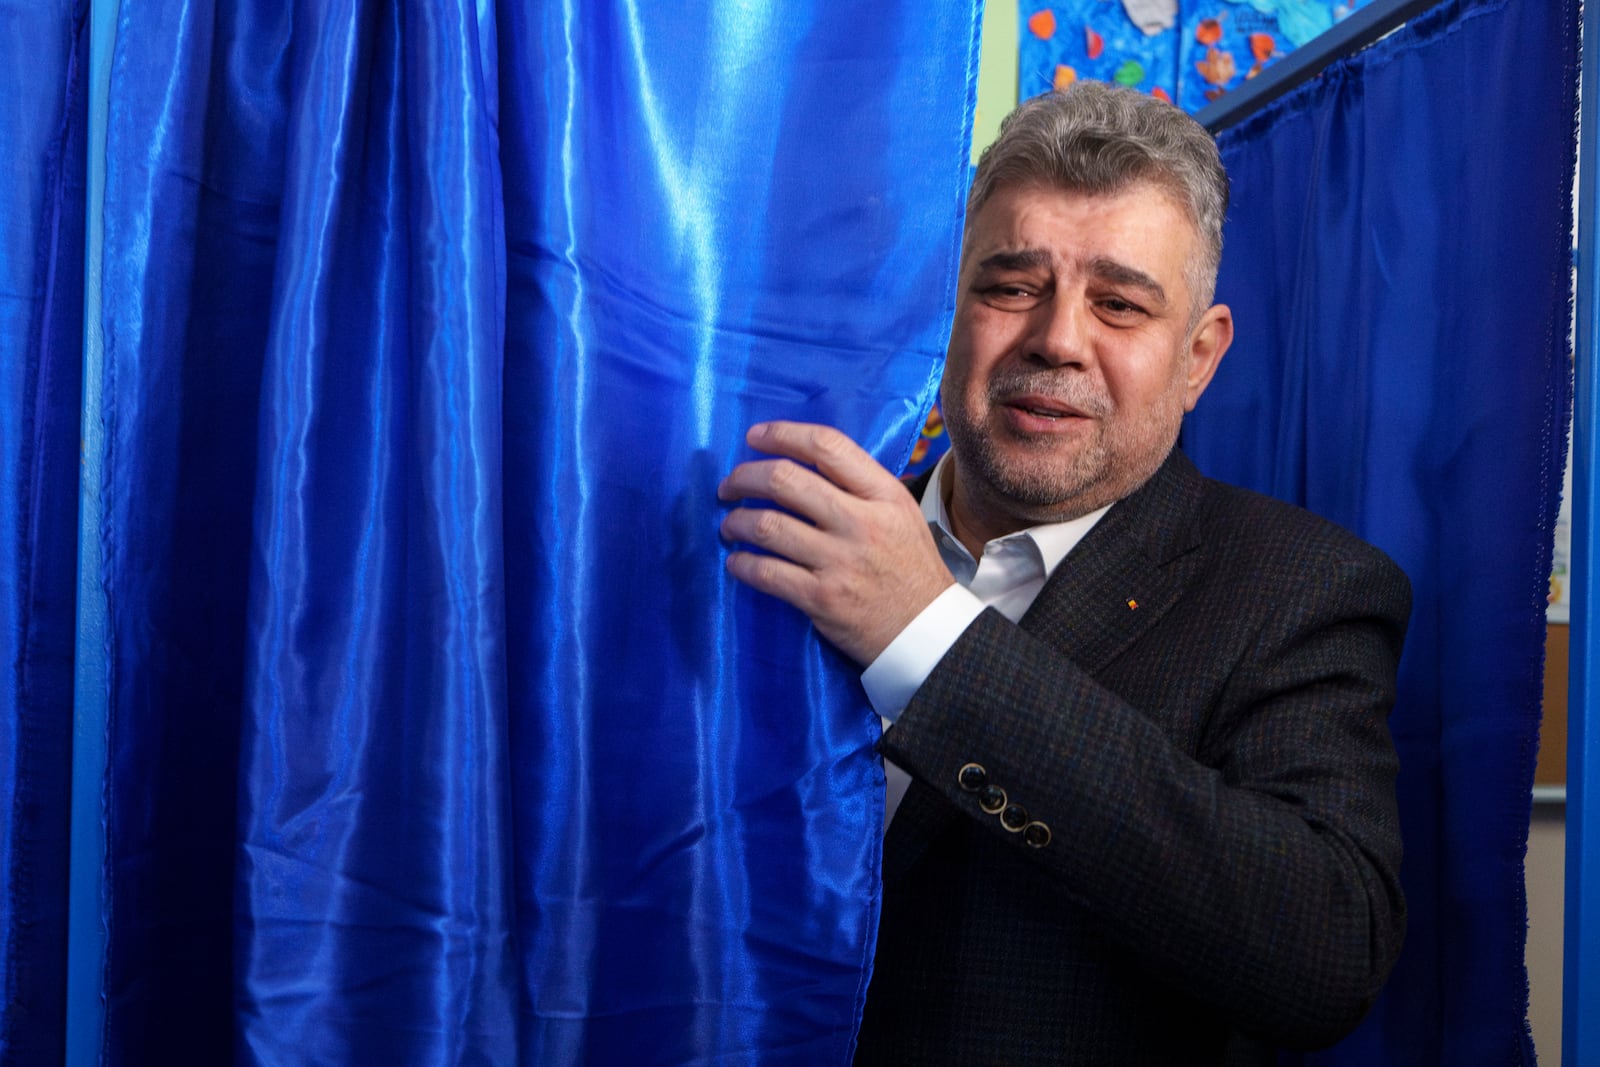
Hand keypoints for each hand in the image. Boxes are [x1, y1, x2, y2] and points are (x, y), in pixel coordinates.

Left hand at [717, 421, 953, 664]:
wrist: (927, 631)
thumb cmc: (910, 568)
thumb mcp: (901, 513)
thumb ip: (860, 486)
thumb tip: (804, 465)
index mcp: (883, 494)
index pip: (826, 447)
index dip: (782, 434)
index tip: (754, 438)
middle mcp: (861, 522)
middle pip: (786, 480)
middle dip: (745, 477)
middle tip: (730, 485)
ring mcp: (840, 561)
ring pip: (768, 526)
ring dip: (737, 521)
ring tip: (731, 524)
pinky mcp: (822, 598)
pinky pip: (766, 573)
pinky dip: (742, 564)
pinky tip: (737, 561)